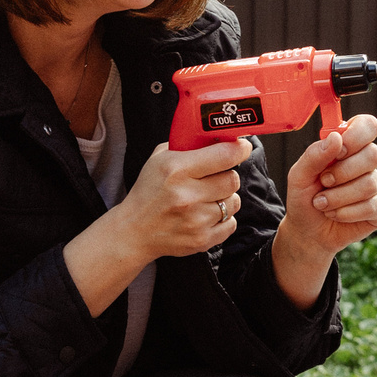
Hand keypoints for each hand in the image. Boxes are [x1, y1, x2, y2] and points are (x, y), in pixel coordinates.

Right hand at [112, 138, 249, 260]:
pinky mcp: (202, 240)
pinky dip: (223, 219)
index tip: (242, 147)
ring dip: (225, 198)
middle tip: (215, 177)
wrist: (133, 231)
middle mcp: (187, 195)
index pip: (224, 156)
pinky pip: (231, 224)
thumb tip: (218, 137)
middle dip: (227, 176)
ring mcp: (196, 220)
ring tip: (207, 199)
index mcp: (177, 169)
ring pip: (234, 202)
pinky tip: (206, 215)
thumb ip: (187, 145)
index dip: (239, 149)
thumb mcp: (159, 159)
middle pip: (232, 180)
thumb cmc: (148, 191)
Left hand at [277, 113, 376, 257]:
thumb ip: (314, 155)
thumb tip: (337, 138)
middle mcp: (365, 162)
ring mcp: (375, 184)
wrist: (306, 231)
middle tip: (324, 181)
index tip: (339, 150)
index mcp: (347, 146)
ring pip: (369, 183)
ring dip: (338, 197)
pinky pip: (371, 206)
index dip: (357, 135)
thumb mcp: (299, 175)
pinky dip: (345, 212)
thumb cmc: (304, 198)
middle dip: (343, 172)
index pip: (367, 125)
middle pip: (373, 154)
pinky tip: (335, 214)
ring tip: (322, 203)